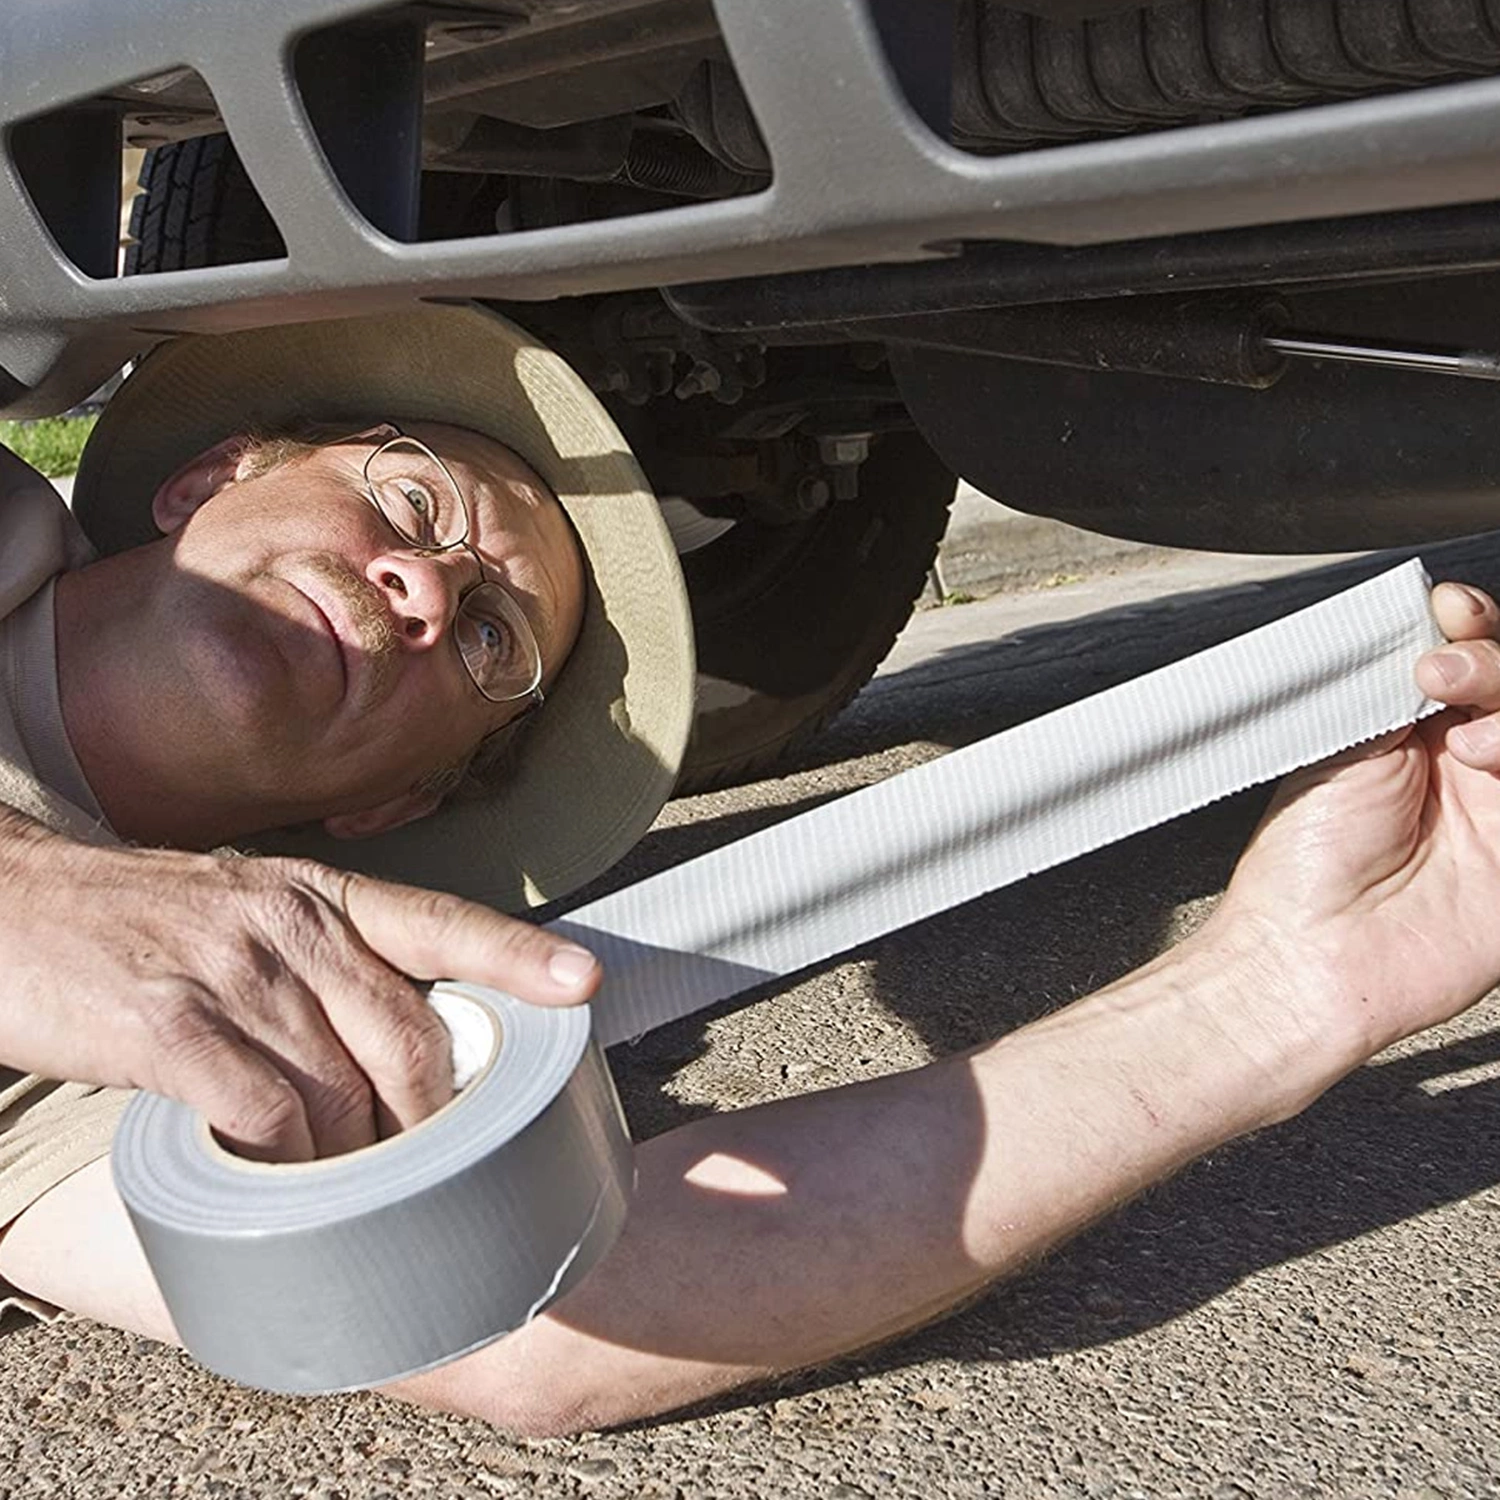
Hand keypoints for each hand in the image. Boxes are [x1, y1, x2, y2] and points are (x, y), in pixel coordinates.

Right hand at [0, 826, 599, 1160]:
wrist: (8, 906)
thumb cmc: (139, 920)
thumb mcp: (248, 908)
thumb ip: (327, 961)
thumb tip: (400, 1045)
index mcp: (320, 893)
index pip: (443, 922)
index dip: (520, 956)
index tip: (585, 984)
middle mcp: (290, 924)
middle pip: (409, 1038)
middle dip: (431, 1115)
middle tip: (426, 1159)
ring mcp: (233, 973)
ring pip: (342, 1090)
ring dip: (354, 1153)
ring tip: (340, 1177)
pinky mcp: (169, 1027)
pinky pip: (266, 1115)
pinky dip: (283, 1161)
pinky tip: (271, 1171)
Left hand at [1215, 580, 1499, 1057]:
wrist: (1309, 955)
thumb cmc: (1301, 864)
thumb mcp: (1339, 746)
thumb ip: (1388, 682)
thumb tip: (1422, 615)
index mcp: (1415, 730)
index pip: (1473, 655)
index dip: (1472, 624)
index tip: (1448, 610)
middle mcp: (1468, 764)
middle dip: (1492, 660)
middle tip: (1440, 675)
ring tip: (1463, 741)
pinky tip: (1492, 769)